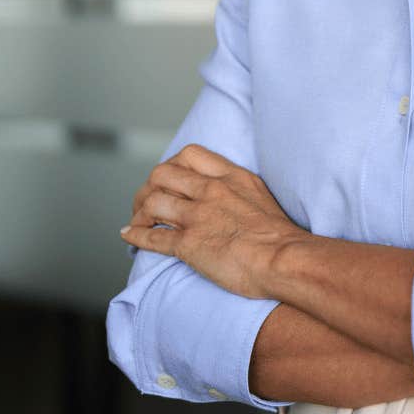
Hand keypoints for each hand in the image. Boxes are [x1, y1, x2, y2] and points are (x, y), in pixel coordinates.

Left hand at [118, 143, 307, 300]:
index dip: (173, 165)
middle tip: (147, 201)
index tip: (171, 179)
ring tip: (138, 221)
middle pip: (162, 174)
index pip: (189, 154)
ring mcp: (197, 216)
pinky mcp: (188, 243)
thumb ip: (239, 191)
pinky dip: (135, 236)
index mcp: (231, 177)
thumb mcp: (261, 197)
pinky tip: (129, 237)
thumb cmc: (281, 235)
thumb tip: (229, 199)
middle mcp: (211, 191)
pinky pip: (151, 235)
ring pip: (152, 202)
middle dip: (149, 187)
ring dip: (140, 212)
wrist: (284, 259)